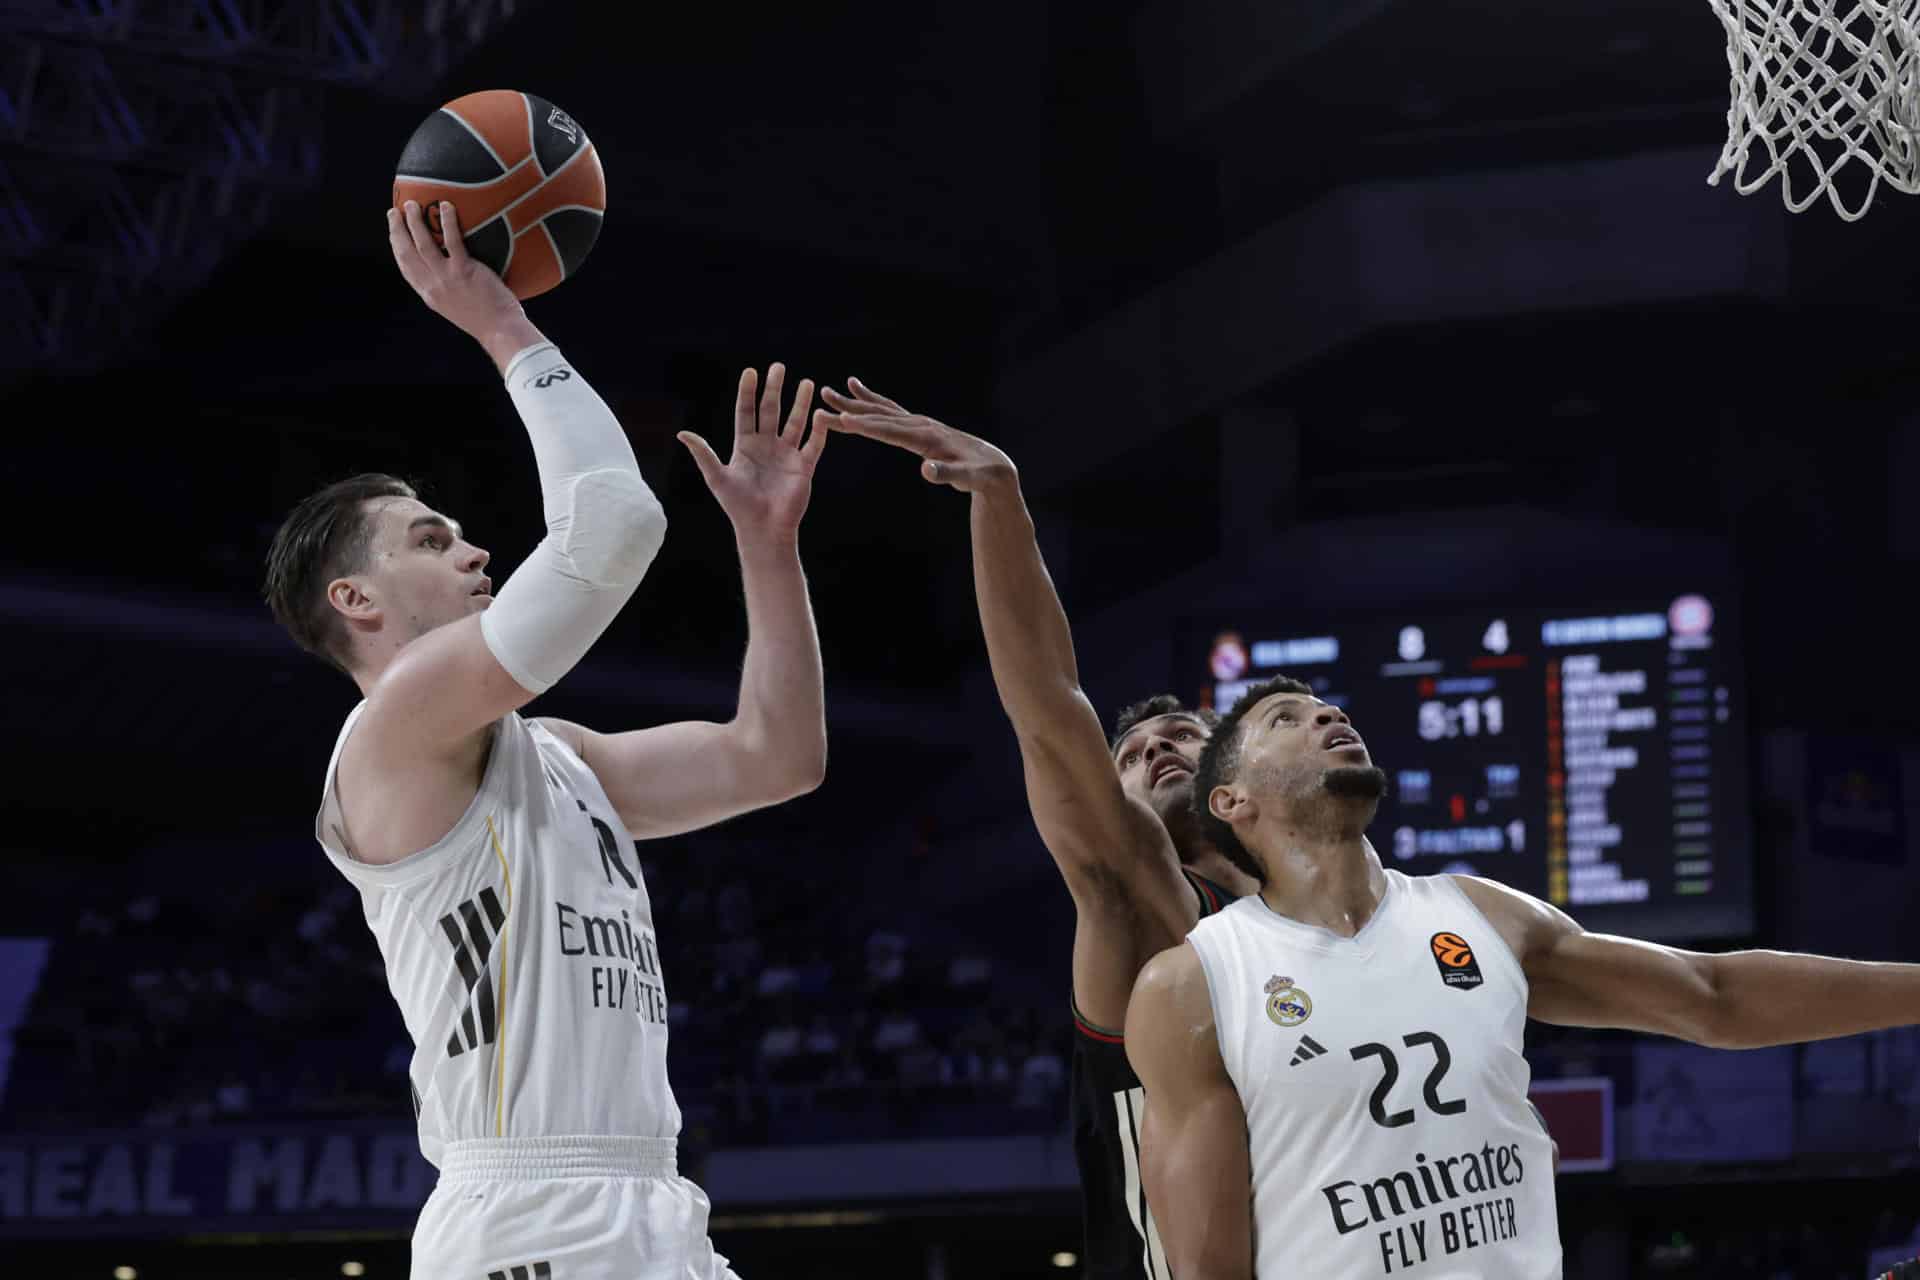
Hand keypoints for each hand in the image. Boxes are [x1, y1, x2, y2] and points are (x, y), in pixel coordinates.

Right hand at [387, 200, 529, 364]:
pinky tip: (446, 206)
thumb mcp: (457, 306)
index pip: (406, 267)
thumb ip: (448, 288)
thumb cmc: (487, 320)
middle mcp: (432, 286)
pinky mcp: (464, 271)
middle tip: (394, 211)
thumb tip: (449, 269)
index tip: (393, 232)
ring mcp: (446, 278)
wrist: (500, 331)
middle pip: (406, 253)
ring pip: (422, 244)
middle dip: (396, 230)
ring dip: (414, 221)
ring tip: (412, 204)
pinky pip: (452, 241)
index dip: (396, 247)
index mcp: (429, 295)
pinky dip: (447, 222)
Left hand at [677, 364, 824, 542]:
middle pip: (771, 411)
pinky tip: (821, 413)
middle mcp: (767, 446)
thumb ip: (703, 453)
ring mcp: (786, 455)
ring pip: (795, 422)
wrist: (763, 529)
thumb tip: (682, 433)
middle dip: (775, 389)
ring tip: (806, 382)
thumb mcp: (717, 477)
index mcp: (745, 446)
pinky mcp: (804, 467)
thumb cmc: (737, 506)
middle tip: (778, 367)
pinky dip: (819, 430)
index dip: (748, 392)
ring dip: (800, 403)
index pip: (746, 412)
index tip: (751, 372)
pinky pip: (814, 444)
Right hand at [817, 379, 1016, 495]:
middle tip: (821, 400)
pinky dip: (870, 399)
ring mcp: (918, 422)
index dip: (865, 426)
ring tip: (828, 391)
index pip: (890, 432)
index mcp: (926, 438)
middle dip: (849, 410)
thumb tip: (927, 470)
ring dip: (853, 402)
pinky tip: (855, 389)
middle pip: (878, 416)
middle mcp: (919, 425)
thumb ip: (946, 474)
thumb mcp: (966, 479)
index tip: (841, 420)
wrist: (991, 466)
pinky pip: (888, 410)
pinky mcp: (917, 425)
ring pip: (879, 410)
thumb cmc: (978, 475)